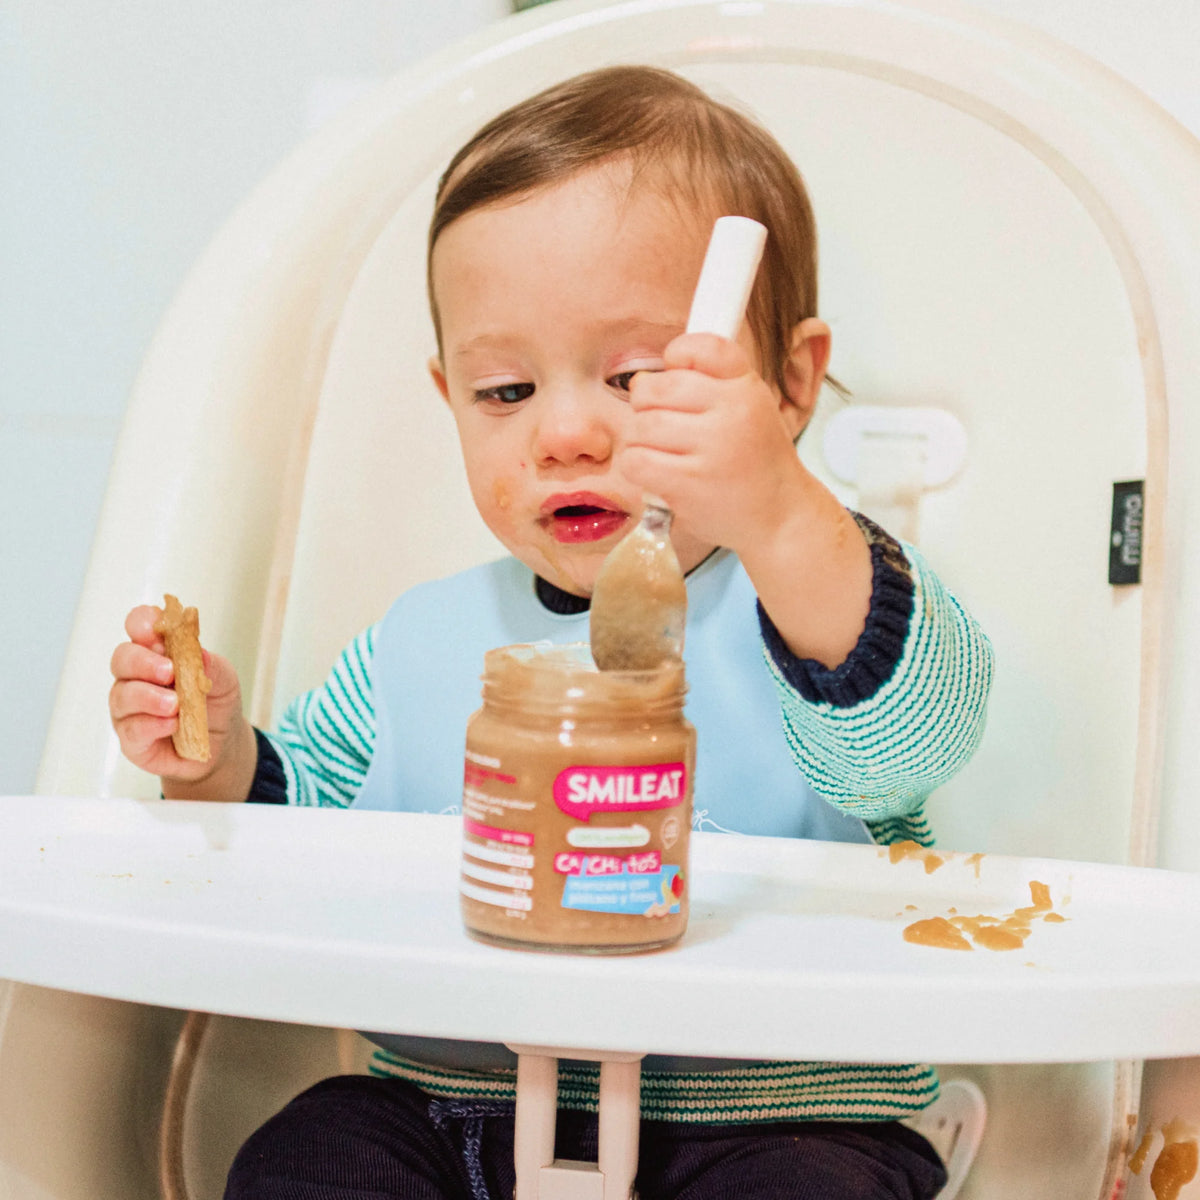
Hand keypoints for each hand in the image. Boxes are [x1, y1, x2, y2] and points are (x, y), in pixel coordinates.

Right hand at [109, 605, 255, 799]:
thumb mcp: (224, 678)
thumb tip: (199, 653)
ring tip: (175, 704)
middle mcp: (136, 676)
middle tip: (169, 672)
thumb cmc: (214, 702)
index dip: (142, 622)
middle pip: (122, 658)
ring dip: (149, 697)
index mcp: (156, 652)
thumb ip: (211, 664)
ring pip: (122, 695)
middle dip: (143, 662)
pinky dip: (152, 724)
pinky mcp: (132, 738)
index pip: (139, 627)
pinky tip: (172, 724)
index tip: (155, 629)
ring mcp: (130, 707)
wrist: (222, 742)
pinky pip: (131, 729)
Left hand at [622, 332, 808, 555]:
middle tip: (662, 425)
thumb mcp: (750, 407)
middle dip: (646, 404)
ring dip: (641, 441)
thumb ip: (710, 382)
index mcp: (746, 388)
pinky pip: (636, 460)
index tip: (675, 376)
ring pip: (641, 425)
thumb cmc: (755, 462)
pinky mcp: (689, 484)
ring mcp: (711, 449)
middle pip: (656, 387)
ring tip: (664, 454)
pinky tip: (658, 475)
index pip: (701, 347)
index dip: (677, 356)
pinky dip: (638, 467)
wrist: (780, 517)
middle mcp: (732, 413)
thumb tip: (641, 380)